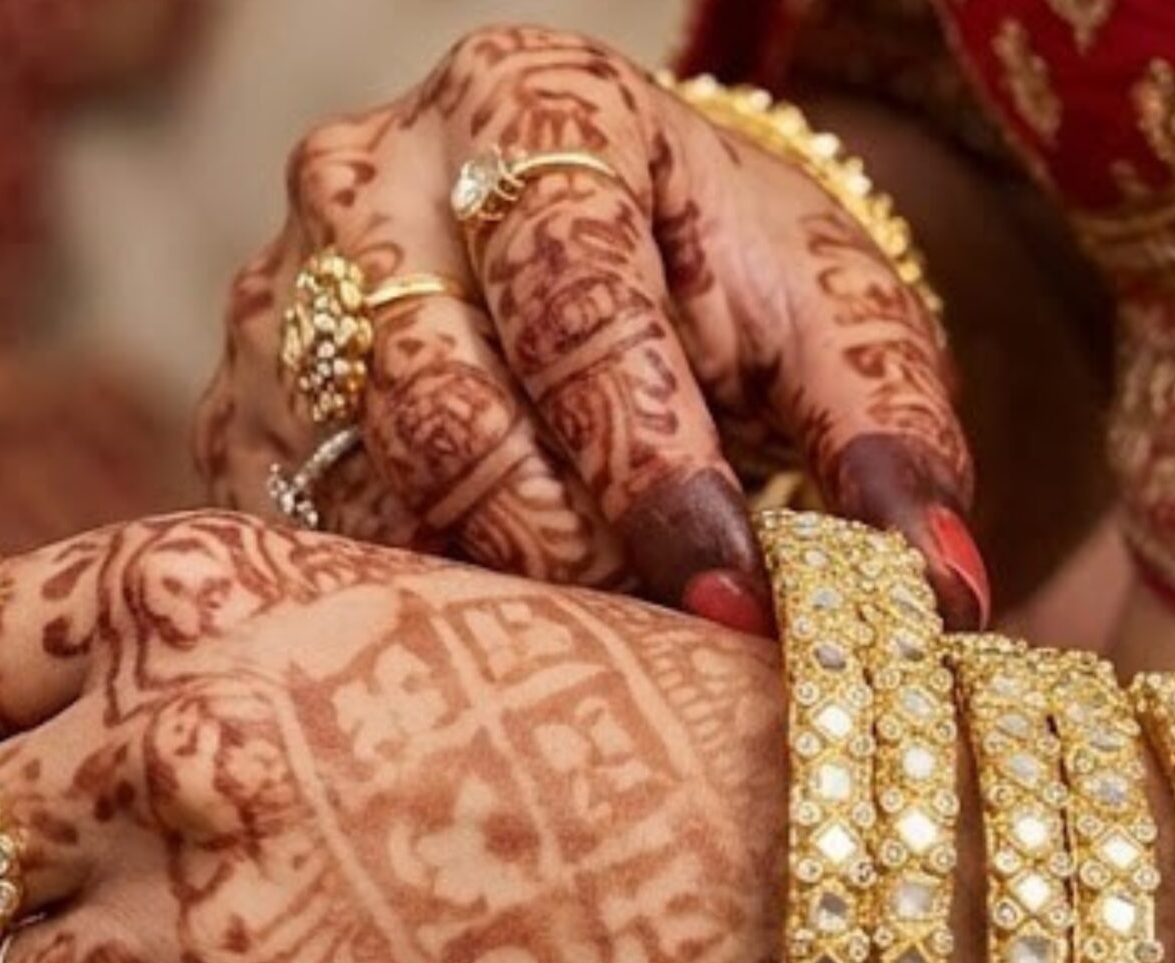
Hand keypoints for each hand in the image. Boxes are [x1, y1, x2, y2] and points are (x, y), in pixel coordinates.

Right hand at [193, 26, 983, 631]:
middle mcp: (373, 182)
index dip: (652, 463)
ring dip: (484, 593)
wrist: (608, 250)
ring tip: (595, 645)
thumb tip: (932, 591)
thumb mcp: (832, 324)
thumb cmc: (732, 283)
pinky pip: (300, 545)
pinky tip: (495, 644)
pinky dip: (404, 612)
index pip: (573, 296)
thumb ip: (889, 439)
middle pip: (439, 403)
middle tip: (661, 632)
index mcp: (535, 105)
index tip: (727, 593)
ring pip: (361, 487)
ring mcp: (283, 299)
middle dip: (564, 545)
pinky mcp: (242, 414)